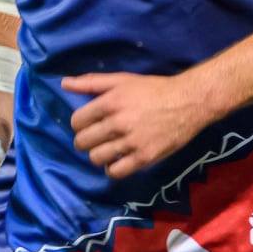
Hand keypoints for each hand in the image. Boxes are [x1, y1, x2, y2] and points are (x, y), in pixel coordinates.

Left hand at [65, 72, 214, 178]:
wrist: (188, 102)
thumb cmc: (153, 89)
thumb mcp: (122, 80)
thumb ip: (91, 82)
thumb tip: (64, 84)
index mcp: (110, 102)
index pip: (77, 121)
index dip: (79, 124)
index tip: (88, 125)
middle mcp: (118, 122)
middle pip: (83, 142)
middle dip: (85, 141)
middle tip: (95, 139)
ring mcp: (131, 142)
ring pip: (96, 158)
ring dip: (98, 155)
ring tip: (107, 150)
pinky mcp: (144, 157)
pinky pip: (116, 171)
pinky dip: (112, 168)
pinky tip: (118, 160)